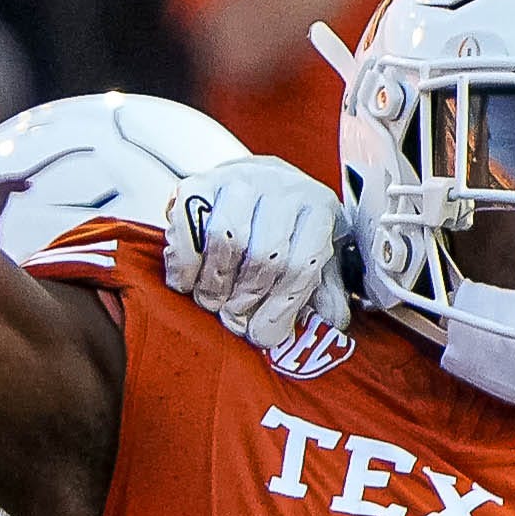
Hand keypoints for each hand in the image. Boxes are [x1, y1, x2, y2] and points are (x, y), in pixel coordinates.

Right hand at [165, 159, 350, 347]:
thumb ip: (325, 292)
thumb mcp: (319, 258)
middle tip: (235, 321)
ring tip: (213, 302)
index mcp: (318, 208)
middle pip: (263, 254)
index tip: (263, 335)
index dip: (280, 307)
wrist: (260, 182)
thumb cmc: (290, 229)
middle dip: (245, 299)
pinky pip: (187, 225)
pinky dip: (183, 262)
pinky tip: (187, 282)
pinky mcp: (201, 182)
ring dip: (214, 283)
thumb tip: (331, 323)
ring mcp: (240, 180)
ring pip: (225, 239)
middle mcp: (282, 188)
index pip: (301, 264)